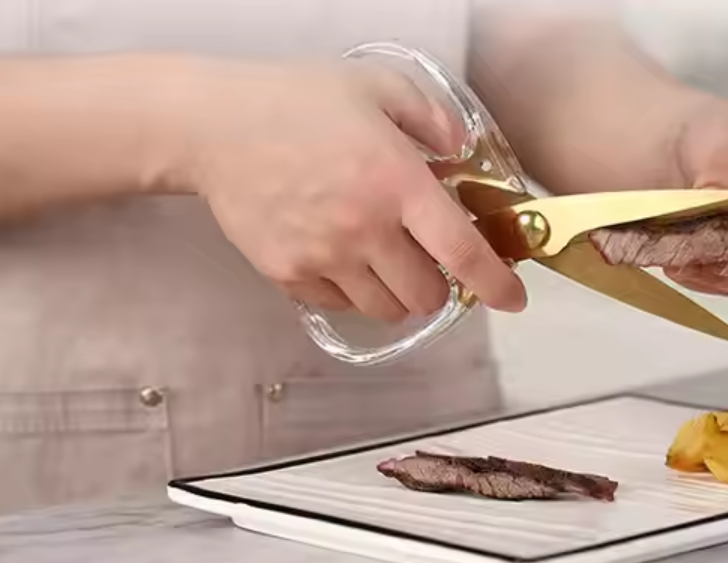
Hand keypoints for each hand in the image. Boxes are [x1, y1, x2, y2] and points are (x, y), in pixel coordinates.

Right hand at [181, 57, 525, 319]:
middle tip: (423, 260)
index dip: (496, 283)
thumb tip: (461, 152)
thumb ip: (431, 118)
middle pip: (426, 297)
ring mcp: (325, 257)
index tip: (514, 299)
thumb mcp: (376, 86)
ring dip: (395, 294)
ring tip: (380, 259)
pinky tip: (338, 255)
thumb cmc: (297, 101)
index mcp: (396, 182)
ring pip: (385, 311)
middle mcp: (365, 229)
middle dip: (436, 287)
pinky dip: (351, 292)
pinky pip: (340, 306)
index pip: (461, 252)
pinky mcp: (290, 275)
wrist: (214, 126)